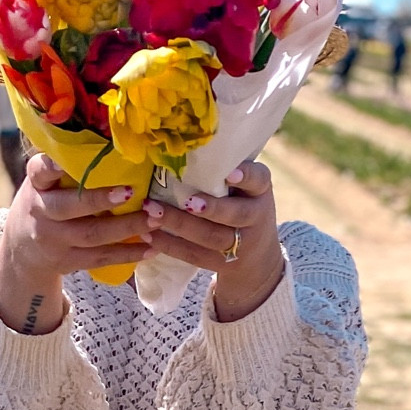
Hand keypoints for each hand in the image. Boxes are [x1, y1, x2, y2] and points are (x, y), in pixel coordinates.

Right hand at [0, 154, 148, 333]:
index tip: (66, 160)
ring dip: (126, 227)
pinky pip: (100, 258)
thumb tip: (113, 137)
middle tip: (131, 192)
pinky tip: (151, 248)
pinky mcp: (66, 261)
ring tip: (154, 220)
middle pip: (69, 207)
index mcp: (37, 184)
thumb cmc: (47, 200)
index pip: (40, 171)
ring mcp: (53, 240)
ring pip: (91, 235)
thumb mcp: (46, 181)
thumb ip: (68, 165)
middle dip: (100, 200)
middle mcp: (40, 212)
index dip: (52, 165)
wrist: (23, 247)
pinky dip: (128, 254)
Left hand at [140, 160, 283, 322]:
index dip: (246, 177)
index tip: (229, 173)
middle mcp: (255, 218)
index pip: (259, 180)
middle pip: (235, 215)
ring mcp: (240, 245)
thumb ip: (225, 173)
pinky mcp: (221, 264)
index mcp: (261, 192)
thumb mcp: (247, 189)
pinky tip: (149, 235)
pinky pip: (194, 255)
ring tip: (152, 213)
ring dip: (179, 225)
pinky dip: (170, 245)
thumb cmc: (242, 207)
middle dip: (210, 208)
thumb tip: (181, 146)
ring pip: (210, 237)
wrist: (258, 258)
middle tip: (186, 201)